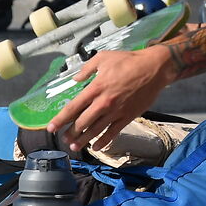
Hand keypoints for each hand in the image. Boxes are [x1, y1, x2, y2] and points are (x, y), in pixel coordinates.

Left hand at [49, 44, 175, 152]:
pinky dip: (103, 141)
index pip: (72, 108)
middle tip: (63, 138)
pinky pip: (113, 132)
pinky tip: (96, 147)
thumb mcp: (103, 58)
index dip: (60, 119)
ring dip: (83, 140)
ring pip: (95, 130)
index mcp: (95, 88)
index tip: (51, 127)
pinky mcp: (128, 116)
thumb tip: (76, 79)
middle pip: (82, 122)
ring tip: (74, 146)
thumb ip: (86, 69)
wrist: (154, 69)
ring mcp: (116, 111)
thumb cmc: (128, 61)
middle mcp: (103, 103)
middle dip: (70, 133)